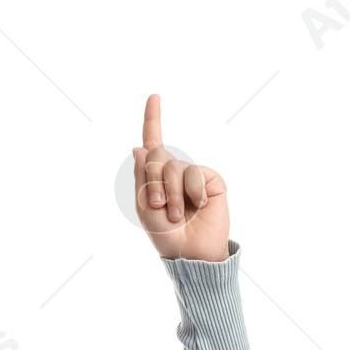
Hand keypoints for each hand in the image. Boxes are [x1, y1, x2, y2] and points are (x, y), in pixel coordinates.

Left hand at [131, 92, 228, 261]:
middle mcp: (175, 171)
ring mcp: (193, 175)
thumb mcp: (145, 207)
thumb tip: (138, 147)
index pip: (153, 143)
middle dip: (151, 182)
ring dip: (170, 193)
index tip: (154, 96)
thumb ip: (142, 176)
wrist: (190, 253)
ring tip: (176, 214)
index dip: (152, 119)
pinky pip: (194, 174)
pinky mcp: (211, 180)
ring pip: (173, 166)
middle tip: (157, 206)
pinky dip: (191, 192)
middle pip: (156, 155)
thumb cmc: (166, 235)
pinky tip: (198, 206)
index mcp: (157, 177)